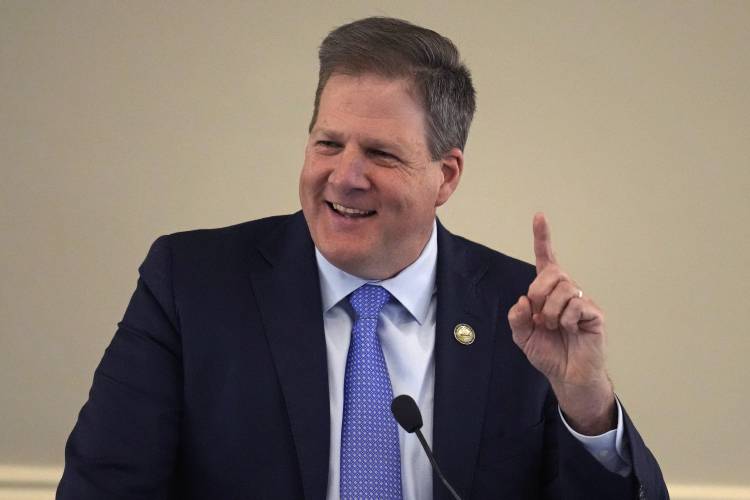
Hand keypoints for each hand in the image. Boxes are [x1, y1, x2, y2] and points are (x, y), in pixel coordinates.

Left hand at [508, 213, 614, 433]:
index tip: (539, 216)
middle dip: (538, 292)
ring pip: (564, 288)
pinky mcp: (594, 314)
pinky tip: (569, 330)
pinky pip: (576, 305)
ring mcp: (582, 301)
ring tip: (551, 327)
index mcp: (548, 293)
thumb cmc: (548, 353)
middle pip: (552, 273)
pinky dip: (565, 319)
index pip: (546, 260)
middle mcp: (567, 292)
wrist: (567, 376)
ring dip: (550, 311)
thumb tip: (522, 300)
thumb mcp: (522, 336)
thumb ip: (516, 318)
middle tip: (537, 315)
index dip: (543, 238)